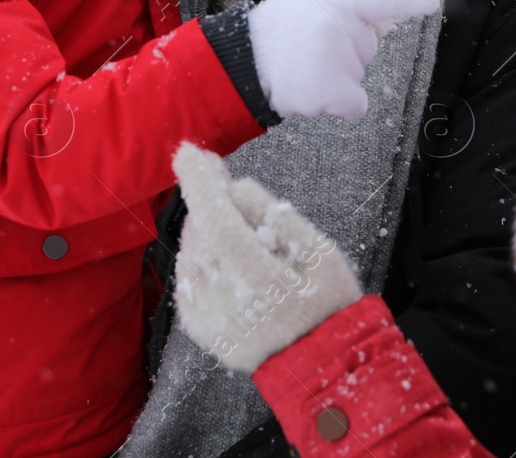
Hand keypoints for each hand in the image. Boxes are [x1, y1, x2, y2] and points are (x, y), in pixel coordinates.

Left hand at [171, 143, 361, 372]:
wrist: (319, 363)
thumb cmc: (327, 302)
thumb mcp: (321, 252)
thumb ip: (278, 216)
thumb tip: (237, 188)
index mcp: (262, 280)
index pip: (220, 221)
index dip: (202, 184)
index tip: (189, 152)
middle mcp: (227, 300)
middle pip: (202, 232)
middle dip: (206, 197)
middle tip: (217, 173)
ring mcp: (209, 317)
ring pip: (191, 251)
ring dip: (203, 226)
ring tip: (229, 219)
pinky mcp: (199, 327)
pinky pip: (187, 277)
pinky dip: (198, 255)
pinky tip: (220, 252)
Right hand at [248, 0, 439, 118]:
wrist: (241, 61)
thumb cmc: (279, 31)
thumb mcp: (311, 5)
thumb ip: (350, 10)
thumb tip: (389, 18)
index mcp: (338, 2)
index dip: (409, 0)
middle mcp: (341, 29)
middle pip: (368, 47)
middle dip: (346, 50)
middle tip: (310, 46)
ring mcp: (338, 62)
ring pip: (358, 75)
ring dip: (335, 77)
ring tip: (301, 66)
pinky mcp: (332, 92)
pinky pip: (356, 104)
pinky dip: (338, 104)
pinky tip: (310, 90)